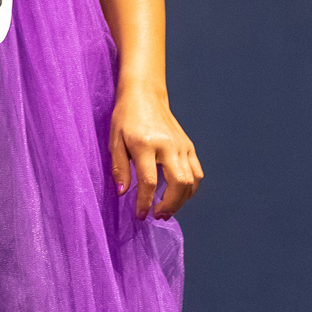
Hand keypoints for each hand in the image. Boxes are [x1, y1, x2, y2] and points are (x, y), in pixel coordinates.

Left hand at [110, 87, 202, 219]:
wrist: (145, 95)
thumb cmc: (125, 118)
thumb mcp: (114, 141)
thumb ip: (118, 168)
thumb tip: (122, 193)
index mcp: (146, 144)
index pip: (149, 181)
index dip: (145, 203)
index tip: (140, 215)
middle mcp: (167, 145)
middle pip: (178, 184)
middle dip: (169, 206)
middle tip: (158, 216)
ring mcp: (182, 146)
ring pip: (191, 181)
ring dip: (181, 201)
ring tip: (167, 210)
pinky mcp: (189, 146)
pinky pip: (196, 173)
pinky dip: (190, 188)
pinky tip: (178, 195)